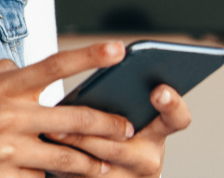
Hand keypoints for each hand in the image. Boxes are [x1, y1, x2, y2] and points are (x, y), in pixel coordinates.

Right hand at [0, 42, 135, 176]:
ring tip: (104, 163)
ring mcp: (9, 151)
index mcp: (2, 88)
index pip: (53, 66)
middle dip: (109, 124)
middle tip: (126, 127)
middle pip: (76, 120)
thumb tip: (26, 65)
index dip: (89, 56)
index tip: (117, 49)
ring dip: (92, 162)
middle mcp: (9, 117)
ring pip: (68, 158)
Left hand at [45, 84, 192, 176]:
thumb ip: (119, 94)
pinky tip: (46, 151)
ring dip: (74, 147)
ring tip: (52, 131)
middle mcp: (149, 158)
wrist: (109, 170)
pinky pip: (82, 177)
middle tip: (78, 113)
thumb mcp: (122, 111)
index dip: (171, 104)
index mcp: (158, 131)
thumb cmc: (111, 129)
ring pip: (99, 165)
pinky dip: (63, 164)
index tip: (158, 89)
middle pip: (123, 145)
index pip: (176, 118)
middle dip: (97, 129)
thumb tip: (103, 59)